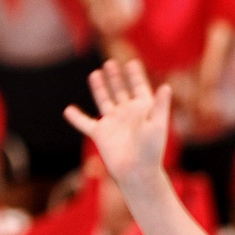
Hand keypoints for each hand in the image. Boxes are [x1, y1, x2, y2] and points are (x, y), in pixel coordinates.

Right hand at [66, 57, 175, 180]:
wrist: (137, 172)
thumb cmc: (151, 150)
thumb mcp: (157, 125)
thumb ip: (160, 105)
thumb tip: (166, 86)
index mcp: (143, 109)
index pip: (139, 87)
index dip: (135, 75)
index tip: (132, 62)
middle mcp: (127, 114)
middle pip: (120, 90)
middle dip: (116, 77)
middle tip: (110, 63)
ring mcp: (113, 122)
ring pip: (104, 100)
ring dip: (100, 88)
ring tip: (95, 74)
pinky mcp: (100, 133)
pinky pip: (85, 123)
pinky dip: (76, 117)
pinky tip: (68, 110)